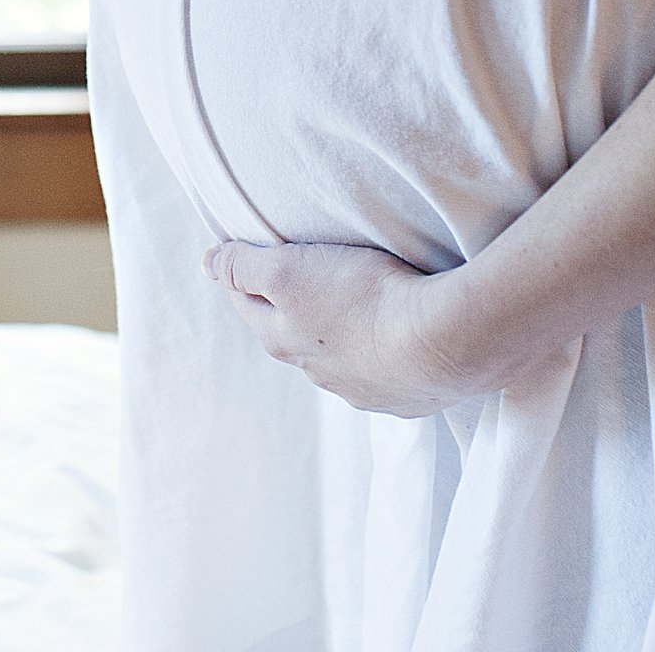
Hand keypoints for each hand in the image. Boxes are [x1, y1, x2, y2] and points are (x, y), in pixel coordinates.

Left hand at [203, 239, 484, 417]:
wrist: (447, 342)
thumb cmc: (365, 298)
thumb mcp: (290, 270)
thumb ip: (245, 266)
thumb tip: (207, 264)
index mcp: (284, 342)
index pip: (248, 306)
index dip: (244, 278)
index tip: (248, 256)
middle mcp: (319, 374)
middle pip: (292, 336)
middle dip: (291, 309)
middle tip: (301, 279)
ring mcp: (365, 390)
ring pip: (339, 359)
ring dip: (341, 337)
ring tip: (355, 310)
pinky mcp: (409, 396)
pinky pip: (386, 374)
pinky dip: (384, 356)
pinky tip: (399, 341)